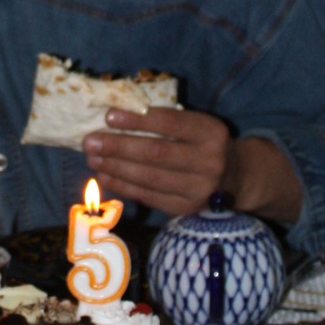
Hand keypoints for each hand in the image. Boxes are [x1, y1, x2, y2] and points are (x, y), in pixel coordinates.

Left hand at [83, 107, 232, 218]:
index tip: (109, 116)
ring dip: (115, 167)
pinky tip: (105, 176)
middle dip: (118, 147)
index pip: (170, 123)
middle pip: (156, 153)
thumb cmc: (203, 142)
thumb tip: (115, 117)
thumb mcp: (196, 125)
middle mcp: (209, 161)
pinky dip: (123, 186)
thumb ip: (166, 120)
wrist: (233, 177)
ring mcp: (198, 189)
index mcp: (211, 132)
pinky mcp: (185, 208)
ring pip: (149, 177)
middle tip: (90, 141)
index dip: (138, 120)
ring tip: (92, 158)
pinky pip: (148, 196)